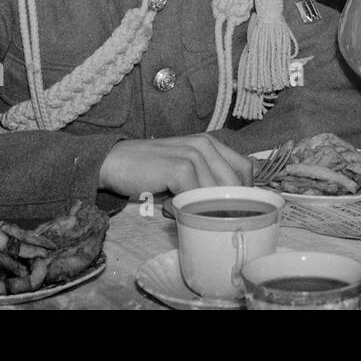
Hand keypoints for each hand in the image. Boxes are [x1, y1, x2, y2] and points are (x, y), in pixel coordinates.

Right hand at [97, 134, 252, 197]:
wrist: (114, 162)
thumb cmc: (150, 170)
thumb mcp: (184, 170)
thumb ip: (206, 181)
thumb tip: (229, 207)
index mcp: (210, 143)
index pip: (246, 169)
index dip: (244, 192)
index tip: (231, 210)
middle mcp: (205, 145)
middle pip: (236, 184)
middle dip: (225, 206)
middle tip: (203, 217)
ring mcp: (193, 155)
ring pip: (217, 194)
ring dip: (200, 210)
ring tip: (177, 208)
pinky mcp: (179, 169)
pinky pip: (196, 200)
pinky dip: (184, 211)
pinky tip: (167, 207)